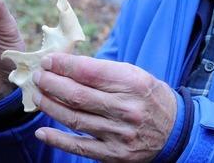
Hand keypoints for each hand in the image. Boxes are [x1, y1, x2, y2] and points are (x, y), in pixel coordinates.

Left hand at [33, 53, 176, 161]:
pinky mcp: (114, 155)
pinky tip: (42, 132)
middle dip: (52, 83)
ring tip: (37, 96)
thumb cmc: (149, 97)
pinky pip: (80, 147)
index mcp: (133, 83)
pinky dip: (58, 140)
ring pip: (75, 119)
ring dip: (51, 106)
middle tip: (38, 76)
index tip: (48, 60)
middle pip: (78, 95)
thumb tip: (67, 65)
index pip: (90, 72)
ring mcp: (119, 134)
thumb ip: (104, 71)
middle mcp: (126, 109)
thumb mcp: (135, 75)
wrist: (176, 132)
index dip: (64, 65)